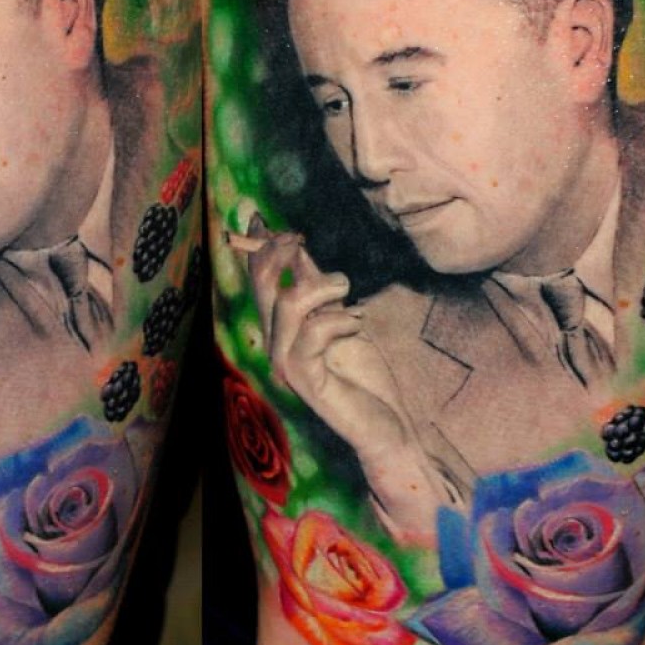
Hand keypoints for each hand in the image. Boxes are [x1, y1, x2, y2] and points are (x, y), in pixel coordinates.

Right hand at [245, 216, 408, 457]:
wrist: (387, 423)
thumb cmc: (366, 373)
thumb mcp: (341, 315)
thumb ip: (317, 287)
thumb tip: (297, 248)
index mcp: (281, 329)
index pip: (257, 281)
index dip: (258, 247)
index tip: (265, 221)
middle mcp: (277, 345)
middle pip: (263, 285)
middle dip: (281, 253)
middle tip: (303, 243)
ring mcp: (287, 364)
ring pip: (287, 304)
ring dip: (323, 285)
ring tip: (347, 290)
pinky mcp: (306, 380)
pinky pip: (313, 333)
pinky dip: (339, 319)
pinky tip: (357, 322)